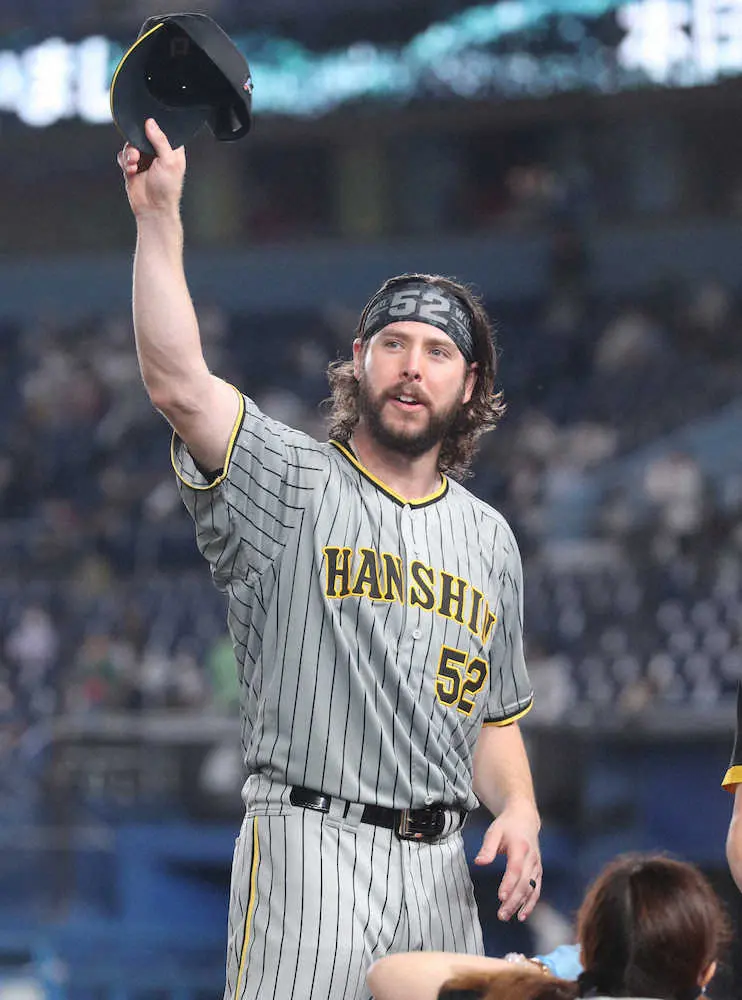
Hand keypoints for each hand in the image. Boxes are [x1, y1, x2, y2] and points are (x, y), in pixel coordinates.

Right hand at [116, 118, 185, 218]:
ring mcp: (144, 159)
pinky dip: (124, 161)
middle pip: (141, 134)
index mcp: (171, 149)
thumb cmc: (167, 189)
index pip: (162, 129)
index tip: (147, 131)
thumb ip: (160, 140)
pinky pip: (123, 156)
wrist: (153, 209)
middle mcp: (157, 152)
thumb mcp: (168, 161)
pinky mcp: (132, 166)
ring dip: (129, 153)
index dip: (154, 127)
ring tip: (133, 165)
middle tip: (137, 154)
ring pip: (130, 144)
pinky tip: (130, 171)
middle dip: (136, 142)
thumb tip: (150, 122)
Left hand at [474, 800, 540, 921]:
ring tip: (508, 916)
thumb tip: (479, 862)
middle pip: (524, 883)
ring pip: (531, 889)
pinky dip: (530, 903)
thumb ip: (487, 848)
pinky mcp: (538, 871)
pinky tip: (522, 915)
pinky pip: (536, 889)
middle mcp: (532, 858)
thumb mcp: (494, 831)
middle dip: (513, 900)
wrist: (525, 818)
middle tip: (501, 915)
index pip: (516, 868)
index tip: (500, 897)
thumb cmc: (507, 826)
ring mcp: (537, 866)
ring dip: (521, 905)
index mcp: (520, 847)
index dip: (509, 884)